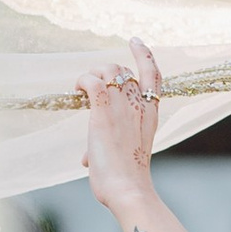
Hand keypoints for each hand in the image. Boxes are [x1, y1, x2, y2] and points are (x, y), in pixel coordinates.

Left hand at [78, 43, 160, 215]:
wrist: (129, 189)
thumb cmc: (126, 180)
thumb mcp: (125, 157)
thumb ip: (108, 150)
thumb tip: (87, 159)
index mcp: (150, 114)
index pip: (154, 75)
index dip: (145, 55)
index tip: (135, 42)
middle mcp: (140, 106)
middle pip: (123, 70)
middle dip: (104, 71)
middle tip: (88, 86)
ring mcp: (124, 108)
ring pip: (109, 70)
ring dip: (91, 74)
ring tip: (81, 90)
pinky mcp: (104, 114)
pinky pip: (93, 82)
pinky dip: (82, 80)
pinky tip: (76, 89)